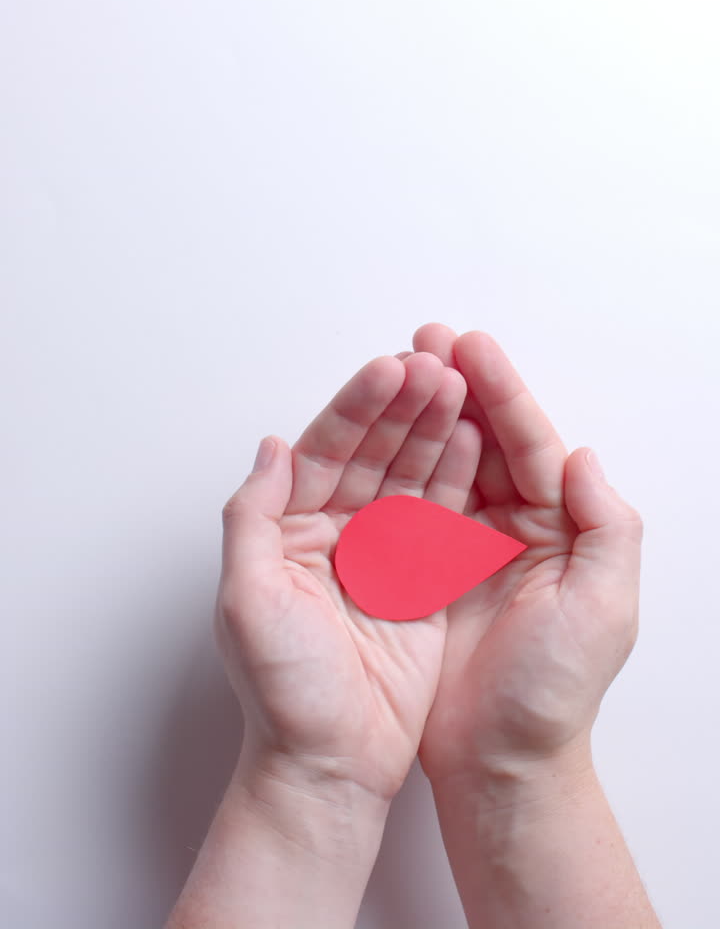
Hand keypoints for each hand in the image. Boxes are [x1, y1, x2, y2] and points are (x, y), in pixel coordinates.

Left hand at [215, 351, 480, 802]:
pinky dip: (459, 477)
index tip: (390, 369)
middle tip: (436, 366)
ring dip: (434, 429)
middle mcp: (336, 531)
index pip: (324, 449)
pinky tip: (476, 440)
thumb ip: (252, 516)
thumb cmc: (282, 691)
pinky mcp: (422, 579)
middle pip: (373, 452)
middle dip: (403, 407)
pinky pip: (442, 516)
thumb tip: (271, 444)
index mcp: (289, 529)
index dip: (357, 407)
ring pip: (411, 474)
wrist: (330, 765)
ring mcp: (382, 553)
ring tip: (461, 386)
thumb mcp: (247, 599)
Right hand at [397, 325, 643, 783]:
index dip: (501, 391)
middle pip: (487, 436)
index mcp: (563, 527)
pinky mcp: (428, 565)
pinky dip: (401, 460)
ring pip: (448, 457)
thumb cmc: (552, 695)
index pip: (531, 442)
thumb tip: (584, 457)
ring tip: (401, 365)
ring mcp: (470, 542)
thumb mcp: (603, 611)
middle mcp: (518, 525)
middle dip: (458, 384)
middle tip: (425, 338)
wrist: (499, 765)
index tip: (469, 347)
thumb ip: (607, 528)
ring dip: (427, 410)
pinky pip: (414, 498)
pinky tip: (381, 429)